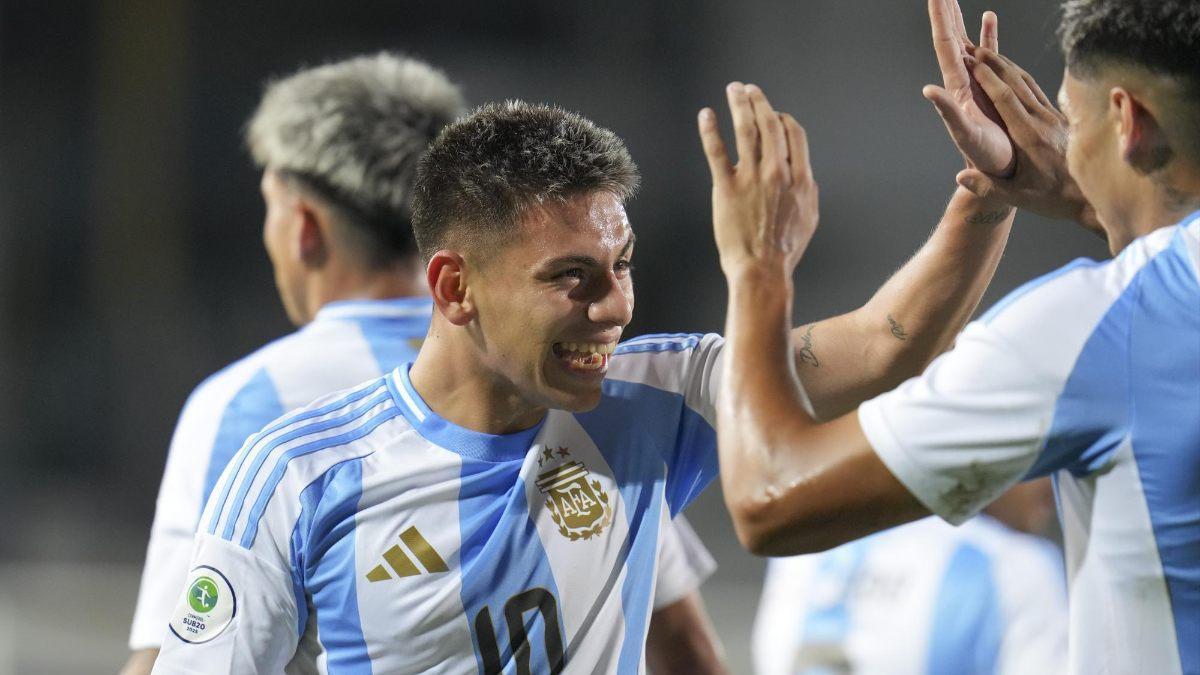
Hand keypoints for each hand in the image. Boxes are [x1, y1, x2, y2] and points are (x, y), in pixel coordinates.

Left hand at [697, 83, 817, 277]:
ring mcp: (752, 178)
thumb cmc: (786, 248)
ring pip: (746, 130)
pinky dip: (710, 130)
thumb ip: (807, 189)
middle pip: (770, 124)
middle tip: (749, 89)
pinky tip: (706, 115)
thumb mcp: (809, 216)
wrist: (763, 269)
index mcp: (800, 178)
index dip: (782, 118)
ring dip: (739, 104)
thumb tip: (804, 173)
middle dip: (759, 101)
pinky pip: (717, 151)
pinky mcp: (727, 188)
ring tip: (733, 89)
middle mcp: (777, 172)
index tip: (773, 114)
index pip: (793, 133)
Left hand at [922, 0, 1013, 175]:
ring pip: (967, 41)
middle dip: (945, 11)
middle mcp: (963, 80)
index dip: (941, 18)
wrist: (999, 170)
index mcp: (957, 86)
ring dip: (960, 18)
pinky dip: (988, 34)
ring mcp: (977, 81)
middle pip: (950, 37)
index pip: (946, 44)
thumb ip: (948, 112)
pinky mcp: (992, 86)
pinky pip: (989, 52)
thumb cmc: (985, 158)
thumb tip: (929, 90)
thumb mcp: (965, 135)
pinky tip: (988, 17)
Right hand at [958, 50, 1100, 232]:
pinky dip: (1023, 78)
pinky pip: (1039, 92)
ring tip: (992, 54)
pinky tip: (1015, 74)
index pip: (1005, 99)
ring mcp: (1054, 118)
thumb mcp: (1018, 197)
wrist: (1091, 197)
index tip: (972, 64)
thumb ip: (987, 186)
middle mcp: (1042, 121)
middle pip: (1016, 84)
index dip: (987, 78)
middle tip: (976, 50)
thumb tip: (959, 178)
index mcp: (1028, 137)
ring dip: (1009, 67)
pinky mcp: (1061, 120)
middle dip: (995, 64)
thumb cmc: (1053, 198)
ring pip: (1028, 84)